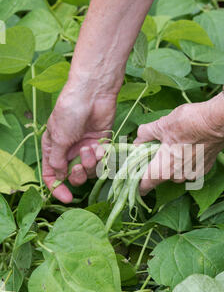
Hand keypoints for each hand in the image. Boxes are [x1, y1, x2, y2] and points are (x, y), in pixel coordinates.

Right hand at [42, 84, 116, 203]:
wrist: (92, 94)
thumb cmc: (70, 111)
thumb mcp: (58, 138)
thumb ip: (58, 160)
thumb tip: (60, 177)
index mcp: (54, 148)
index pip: (52, 175)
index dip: (58, 188)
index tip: (67, 197)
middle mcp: (69, 150)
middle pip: (73, 176)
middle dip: (78, 176)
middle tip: (79, 166)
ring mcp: (86, 147)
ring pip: (90, 170)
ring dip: (90, 164)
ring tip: (90, 150)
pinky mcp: (102, 143)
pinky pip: (102, 160)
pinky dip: (101, 157)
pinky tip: (100, 146)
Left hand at [134, 93, 223, 194]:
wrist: (218, 121)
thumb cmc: (188, 123)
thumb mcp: (161, 125)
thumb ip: (145, 134)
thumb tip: (137, 140)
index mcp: (163, 170)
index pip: (144, 185)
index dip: (136, 184)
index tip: (131, 180)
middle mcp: (178, 177)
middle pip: (161, 176)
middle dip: (156, 165)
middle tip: (153, 149)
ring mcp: (193, 174)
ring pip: (176, 172)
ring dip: (172, 163)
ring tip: (173, 144)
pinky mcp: (205, 168)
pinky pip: (190, 168)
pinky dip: (186, 160)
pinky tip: (188, 145)